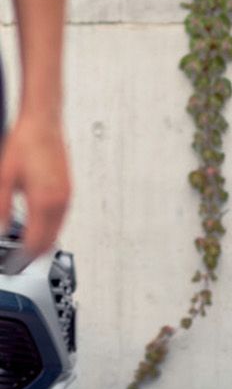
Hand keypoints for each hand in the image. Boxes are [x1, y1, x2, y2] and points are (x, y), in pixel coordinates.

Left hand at [0, 111, 70, 259]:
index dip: (23, 257)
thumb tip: (2, 232)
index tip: (12, 264)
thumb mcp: (3, 180)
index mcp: (44, 201)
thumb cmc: (24, 145)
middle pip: (49, 240)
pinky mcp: (67, 190)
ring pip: (57, 230)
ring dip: (42, 241)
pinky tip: (37, 228)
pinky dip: (49, 229)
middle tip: (16, 261)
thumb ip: (2, 210)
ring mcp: (66, 195)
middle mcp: (60, 200)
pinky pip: (60, 218)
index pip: (36, 241)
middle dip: (33, 254)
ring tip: (24, 248)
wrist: (42, 124)